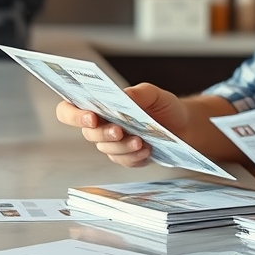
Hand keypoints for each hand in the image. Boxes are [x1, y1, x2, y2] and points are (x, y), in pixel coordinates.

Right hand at [55, 83, 187, 167]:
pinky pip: (123, 160)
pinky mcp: (126, 157)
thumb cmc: (164, 106)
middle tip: (119, 131)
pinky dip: (134, 156)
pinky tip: (147, 149)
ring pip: (106, 149)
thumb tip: (124, 96)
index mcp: (100, 105)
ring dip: (122, 146)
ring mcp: (113, 143)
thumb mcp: (154, 94)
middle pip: (88, 133)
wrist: (185, 126)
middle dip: (103, 133)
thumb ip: (139, 93)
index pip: (69, 110)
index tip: (90, 116)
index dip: (73, 115)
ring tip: (140, 140)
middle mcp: (101, 125)